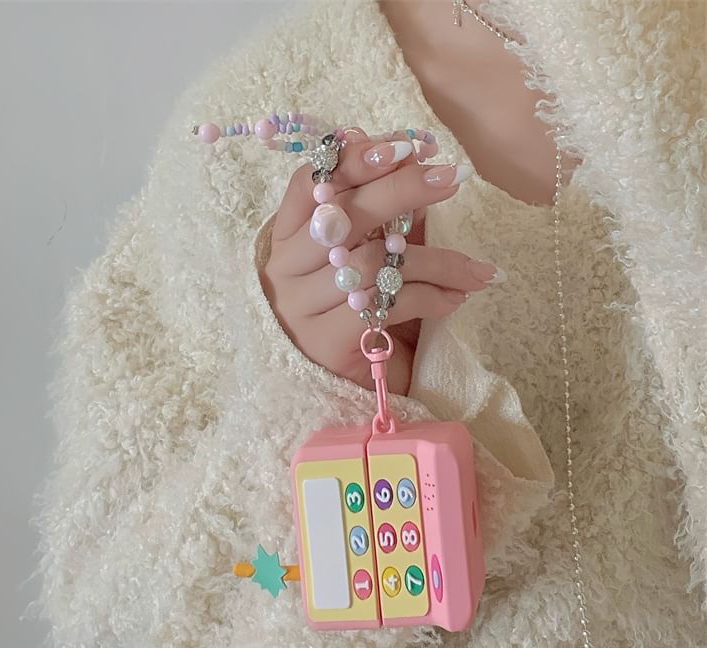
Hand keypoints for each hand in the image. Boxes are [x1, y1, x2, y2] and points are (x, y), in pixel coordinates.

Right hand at [259, 129, 500, 394]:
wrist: (328, 383)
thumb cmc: (346, 310)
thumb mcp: (356, 258)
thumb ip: (376, 219)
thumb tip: (413, 162)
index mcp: (287, 236)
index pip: (311, 183)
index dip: (353, 160)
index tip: (402, 146)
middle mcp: (286, 269)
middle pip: (343, 216)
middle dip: (400, 190)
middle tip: (448, 178)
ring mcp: (302, 307)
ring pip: (372, 264)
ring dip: (436, 261)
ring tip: (477, 270)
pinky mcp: (327, 342)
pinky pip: (385, 305)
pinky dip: (429, 298)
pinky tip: (455, 299)